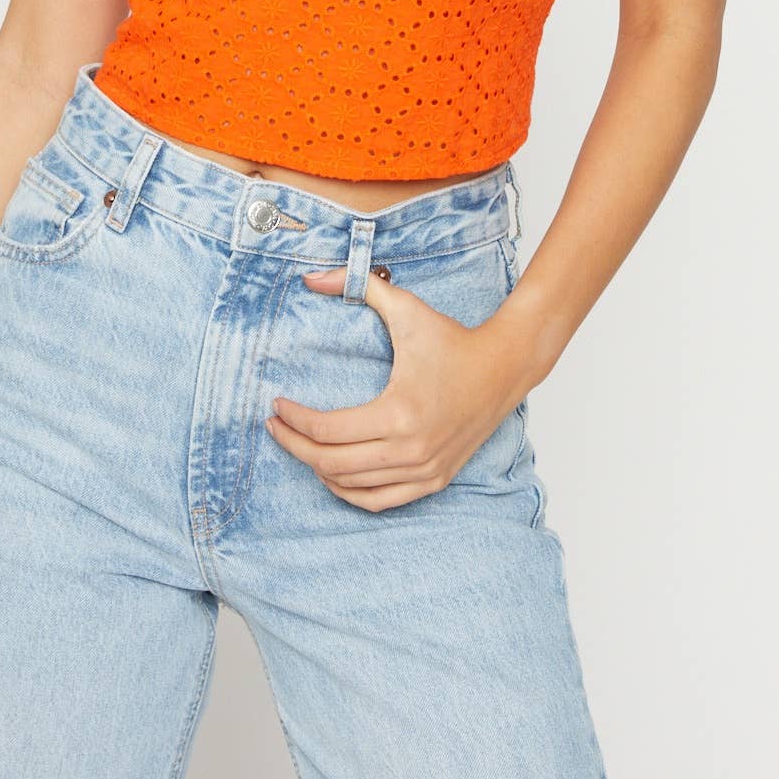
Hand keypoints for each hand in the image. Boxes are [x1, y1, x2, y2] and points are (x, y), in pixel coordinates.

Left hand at [265, 264, 526, 511]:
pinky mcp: (434, 479)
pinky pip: (380, 500)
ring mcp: (424, 470)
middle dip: (295, 446)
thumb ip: (359, 285)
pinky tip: (331, 472)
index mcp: (399, 413)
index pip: (328, 430)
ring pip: (353, 487)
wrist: (504, 366)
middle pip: (332, 463)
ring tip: (299, 444)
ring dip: (318, 469)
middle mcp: (411, 449)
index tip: (276, 405)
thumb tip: (311, 278)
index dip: (294, 420)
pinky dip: (350, 492)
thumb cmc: (453, 339)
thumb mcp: (406, 307)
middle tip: (275, 427)